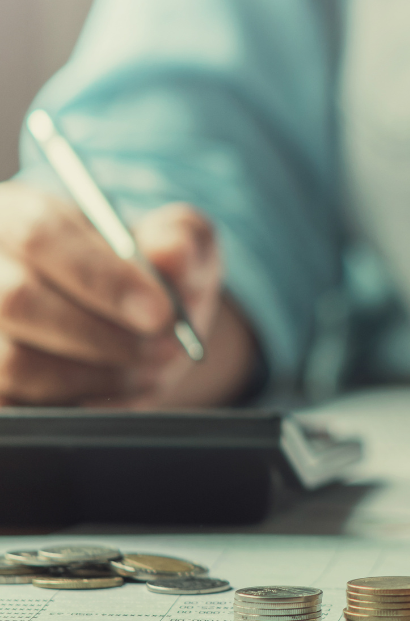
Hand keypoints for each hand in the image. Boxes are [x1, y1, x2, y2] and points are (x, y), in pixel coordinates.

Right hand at [0, 183, 250, 406]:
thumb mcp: (183, 245)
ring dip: (99, 375)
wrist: (147, 329)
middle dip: (103, 335)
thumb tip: (171, 252)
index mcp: (19, 215)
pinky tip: (121, 391)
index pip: (40, 234)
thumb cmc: (156, 275)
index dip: (101, 277)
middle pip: (16, 300)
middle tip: (167, 348)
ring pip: (17, 362)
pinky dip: (81, 404)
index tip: (160, 313)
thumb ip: (182, 239)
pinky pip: (21, 406)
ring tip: (153, 368)